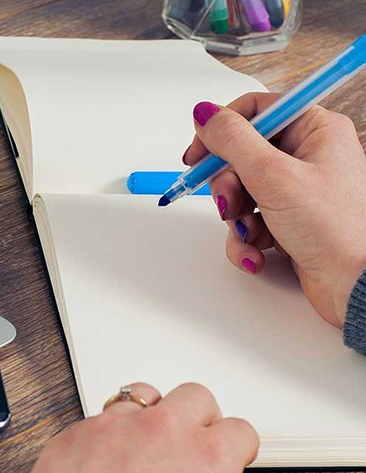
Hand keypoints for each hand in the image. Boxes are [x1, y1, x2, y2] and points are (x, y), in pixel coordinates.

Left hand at [19, 383, 257, 472]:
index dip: (236, 447)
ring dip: (152, 414)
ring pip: (147, 394)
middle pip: (197, 397)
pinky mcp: (82, 429)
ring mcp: (120, 423)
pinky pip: (104, 416)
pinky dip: (111, 431)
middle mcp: (165, 430)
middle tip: (190, 444)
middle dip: (198, 418)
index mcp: (206, 457)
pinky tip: (109, 454)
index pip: (241, 431)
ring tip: (148, 441)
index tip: (230, 455)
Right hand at [185, 94, 365, 326]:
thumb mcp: (273, 176)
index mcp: (315, 130)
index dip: (220, 131)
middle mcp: (307, 156)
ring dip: (235, 217)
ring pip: (240, 191)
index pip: (254, 111)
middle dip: (228, 186)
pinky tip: (256, 251)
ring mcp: (297, 190)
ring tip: (249, 232)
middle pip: (240, 155)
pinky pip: (249, 220)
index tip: (198, 154)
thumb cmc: (336, 229)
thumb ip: (232, 140)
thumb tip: (205, 114)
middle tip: (229, 203)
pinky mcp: (289, 220)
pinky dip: (245, 238)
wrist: (357, 285)